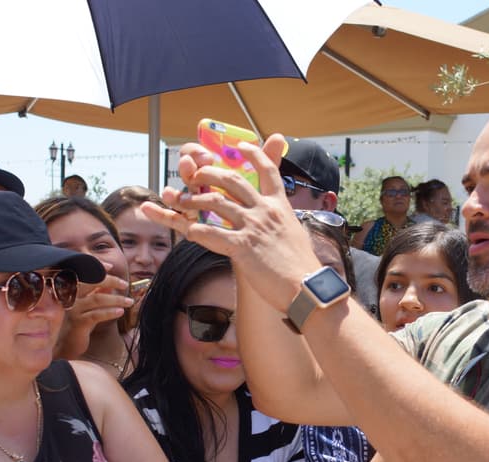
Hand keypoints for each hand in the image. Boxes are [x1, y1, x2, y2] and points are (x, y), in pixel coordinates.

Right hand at [57, 266, 133, 357]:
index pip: (83, 274)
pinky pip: (97, 315)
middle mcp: (68, 297)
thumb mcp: (86, 308)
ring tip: (129, 301)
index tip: (110, 267)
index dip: (96, 268)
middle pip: (91, 282)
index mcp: (69, 290)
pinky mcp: (78, 323)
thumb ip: (94, 294)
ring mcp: (72, 310)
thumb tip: (109, 284)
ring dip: (116, 299)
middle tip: (124, 284)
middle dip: (110, 280)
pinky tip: (120, 312)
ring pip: (97, 299)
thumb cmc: (76, 325)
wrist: (65, 346)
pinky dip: (110, 312)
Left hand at [144, 136, 321, 311]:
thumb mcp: (296, 233)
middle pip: (232, 179)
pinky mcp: (242, 247)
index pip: (267, 170)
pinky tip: (187, 231)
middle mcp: (265, 211)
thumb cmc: (303, 266)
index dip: (254, 154)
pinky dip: (196, 231)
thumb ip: (283, 221)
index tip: (241, 145)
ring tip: (180, 200)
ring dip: (193, 199)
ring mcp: (253, 227)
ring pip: (215, 202)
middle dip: (209, 172)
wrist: (308, 287)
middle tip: (195, 173)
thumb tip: (282, 220)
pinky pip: (211, 233)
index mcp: (279, 206)